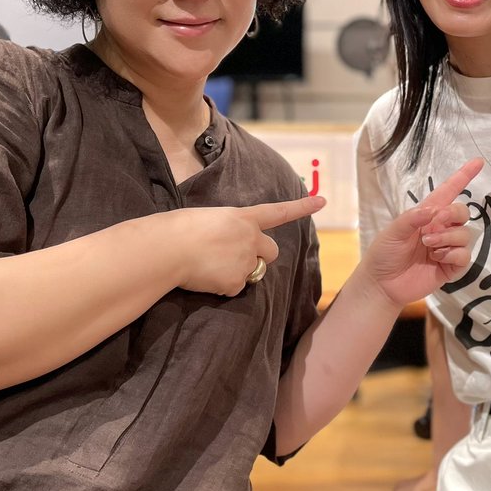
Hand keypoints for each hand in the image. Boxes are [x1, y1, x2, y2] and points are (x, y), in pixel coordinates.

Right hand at [144, 195, 325, 295]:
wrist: (168, 248)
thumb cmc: (179, 229)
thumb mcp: (208, 218)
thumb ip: (227, 229)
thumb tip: (225, 246)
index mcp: (242, 217)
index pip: (278, 212)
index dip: (301, 207)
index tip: (322, 201)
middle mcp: (250, 238)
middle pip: (271, 252)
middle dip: (261, 257)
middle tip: (237, 258)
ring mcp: (246, 261)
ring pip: (251, 273)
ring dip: (238, 272)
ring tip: (210, 266)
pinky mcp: (237, 282)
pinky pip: (234, 289)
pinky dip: (222, 287)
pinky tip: (205, 277)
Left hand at [363, 158, 482, 307]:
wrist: (381, 284)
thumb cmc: (384, 253)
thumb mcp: (393, 231)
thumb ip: (412, 218)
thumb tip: (433, 210)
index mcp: (426, 215)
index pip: (448, 192)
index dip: (463, 176)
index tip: (478, 162)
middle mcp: (440, 229)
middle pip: (462, 212)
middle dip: (453, 214)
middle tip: (437, 221)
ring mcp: (446, 248)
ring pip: (465, 234)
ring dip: (448, 237)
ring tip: (429, 245)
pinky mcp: (450, 267)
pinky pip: (465, 256)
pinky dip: (454, 254)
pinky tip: (438, 258)